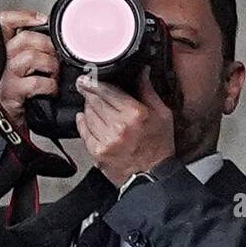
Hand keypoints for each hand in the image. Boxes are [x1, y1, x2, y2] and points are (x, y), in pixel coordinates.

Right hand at [0, 9, 57, 132]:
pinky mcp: (12, 92)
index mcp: (2, 50)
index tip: (41, 19)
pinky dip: (50, 85)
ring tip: (54, 74)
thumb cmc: (18, 91)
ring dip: (50, 65)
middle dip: (47, 46)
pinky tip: (51, 90)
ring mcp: (4, 76)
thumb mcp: (21, 66)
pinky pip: (36, 82)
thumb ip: (33, 49)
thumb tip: (59, 38)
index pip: (4, 22)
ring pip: (31, 57)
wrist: (4, 121)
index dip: (23, 16)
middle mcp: (0, 60)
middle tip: (55, 58)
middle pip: (25, 39)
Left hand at [75, 69, 175, 186]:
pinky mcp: (97, 152)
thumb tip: (142, 71)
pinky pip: (84, 131)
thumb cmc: (159, 145)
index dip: (95, 82)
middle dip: (88, 91)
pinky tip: (84, 118)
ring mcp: (106, 140)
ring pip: (87, 114)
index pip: (108, 91)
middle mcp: (119, 126)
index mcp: (136, 114)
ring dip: (87, 106)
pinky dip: (82, 122)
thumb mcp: (163, 114)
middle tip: (84, 85)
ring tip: (91, 103)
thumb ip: (149, 91)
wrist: (153, 175)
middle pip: (95, 101)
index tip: (88, 77)